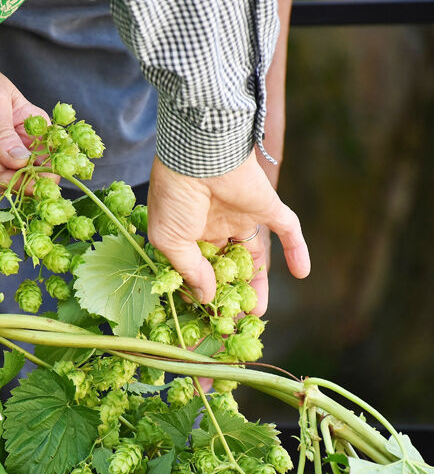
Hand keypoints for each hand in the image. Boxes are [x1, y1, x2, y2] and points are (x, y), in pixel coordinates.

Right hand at [146, 153, 309, 312]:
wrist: (199, 154)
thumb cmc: (175, 196)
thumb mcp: (170, 240)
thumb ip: (190, 270)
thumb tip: (206, 297)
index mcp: (187, 232)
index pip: (198, 267)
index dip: (201, 291)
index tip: (206, 316)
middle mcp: (215, 225)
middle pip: (227, 266)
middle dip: (229, 293)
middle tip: (232, 319)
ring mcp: (242, 215)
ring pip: (254, 256)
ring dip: (258, 283)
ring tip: (256, 312)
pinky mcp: (267, 206)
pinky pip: (288, 230)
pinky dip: (297, 250)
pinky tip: (302, 273)